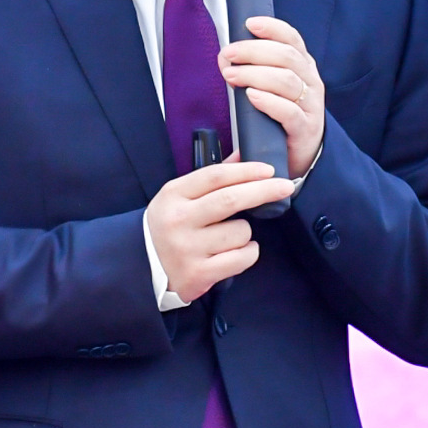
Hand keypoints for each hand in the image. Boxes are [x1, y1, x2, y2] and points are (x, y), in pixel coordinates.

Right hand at [146, 160, 297, 303]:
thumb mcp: (180, 196)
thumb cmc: (170, 226)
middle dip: (263, 190)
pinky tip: (235, 252)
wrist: (142, 266)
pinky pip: (241, 258)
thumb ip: (212, 178)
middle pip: (231, 200)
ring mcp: (187, 249)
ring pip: (240, 232)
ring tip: (230, 237)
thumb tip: (243, 154)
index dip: (246, 170)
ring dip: (246, 233)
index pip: (215, 176)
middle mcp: (178, 220)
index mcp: (173, 195)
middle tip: (285, 186)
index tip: (269, 170)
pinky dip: (247, 253)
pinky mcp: (198, 274)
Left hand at [221, 16, 325, 178]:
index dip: (272, 28)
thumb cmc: (282, 116)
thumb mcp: (272, 88)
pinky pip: (289, 112)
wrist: (301, 155)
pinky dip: (268, 101)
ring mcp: (310, 106)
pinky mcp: (305, 129)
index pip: (292, 38)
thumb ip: (254, 70)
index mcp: (303, 67)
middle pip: (286, 56)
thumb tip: (225, 57)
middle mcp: (311, 82)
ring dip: (254, 74)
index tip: (249, 23)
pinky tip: (251, 96)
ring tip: (231, 76)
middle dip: (253, 51)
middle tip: (228, 55)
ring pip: (286, 80)